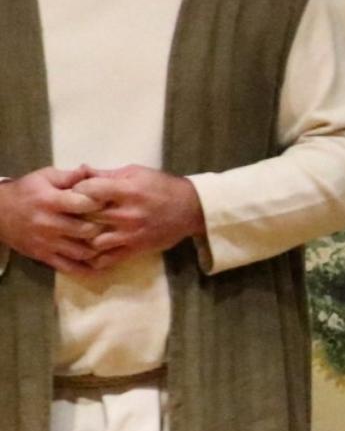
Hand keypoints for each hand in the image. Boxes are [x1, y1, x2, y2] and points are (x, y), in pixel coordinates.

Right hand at [0, 166, 104, 272]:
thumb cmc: (26, 191)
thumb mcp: (45, 177)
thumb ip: (70, 176)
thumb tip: (92, 170)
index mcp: (50, 201)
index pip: (83, 204)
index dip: (101, 202)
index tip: (111, 201)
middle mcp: (48, 223)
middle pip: (86, 230)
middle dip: (104, 228)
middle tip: (114, 225)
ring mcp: (46, 242)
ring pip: (81, 252)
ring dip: (99, 249)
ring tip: (110, 243)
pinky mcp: (43, 256)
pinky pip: (68, 267)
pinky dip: (86, 268)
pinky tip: (100, 264)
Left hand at [71, 165, 204, 271]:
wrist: (191, 209)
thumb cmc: (162, 186)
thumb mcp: (136, 173)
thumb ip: (107, 174)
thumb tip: (79, 171)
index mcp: (127, 191)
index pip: (87, 191)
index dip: (75, 191)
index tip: (73, 192)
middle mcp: (127, 214)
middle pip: (85, 217)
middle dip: (72, 215)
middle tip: (68, 214)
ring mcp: (130, 235)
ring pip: (91, 242)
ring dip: (81, 239)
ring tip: (77, 234)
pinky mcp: (134, 250)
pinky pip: (106, 259)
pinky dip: (93, 258)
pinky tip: (88, 252)